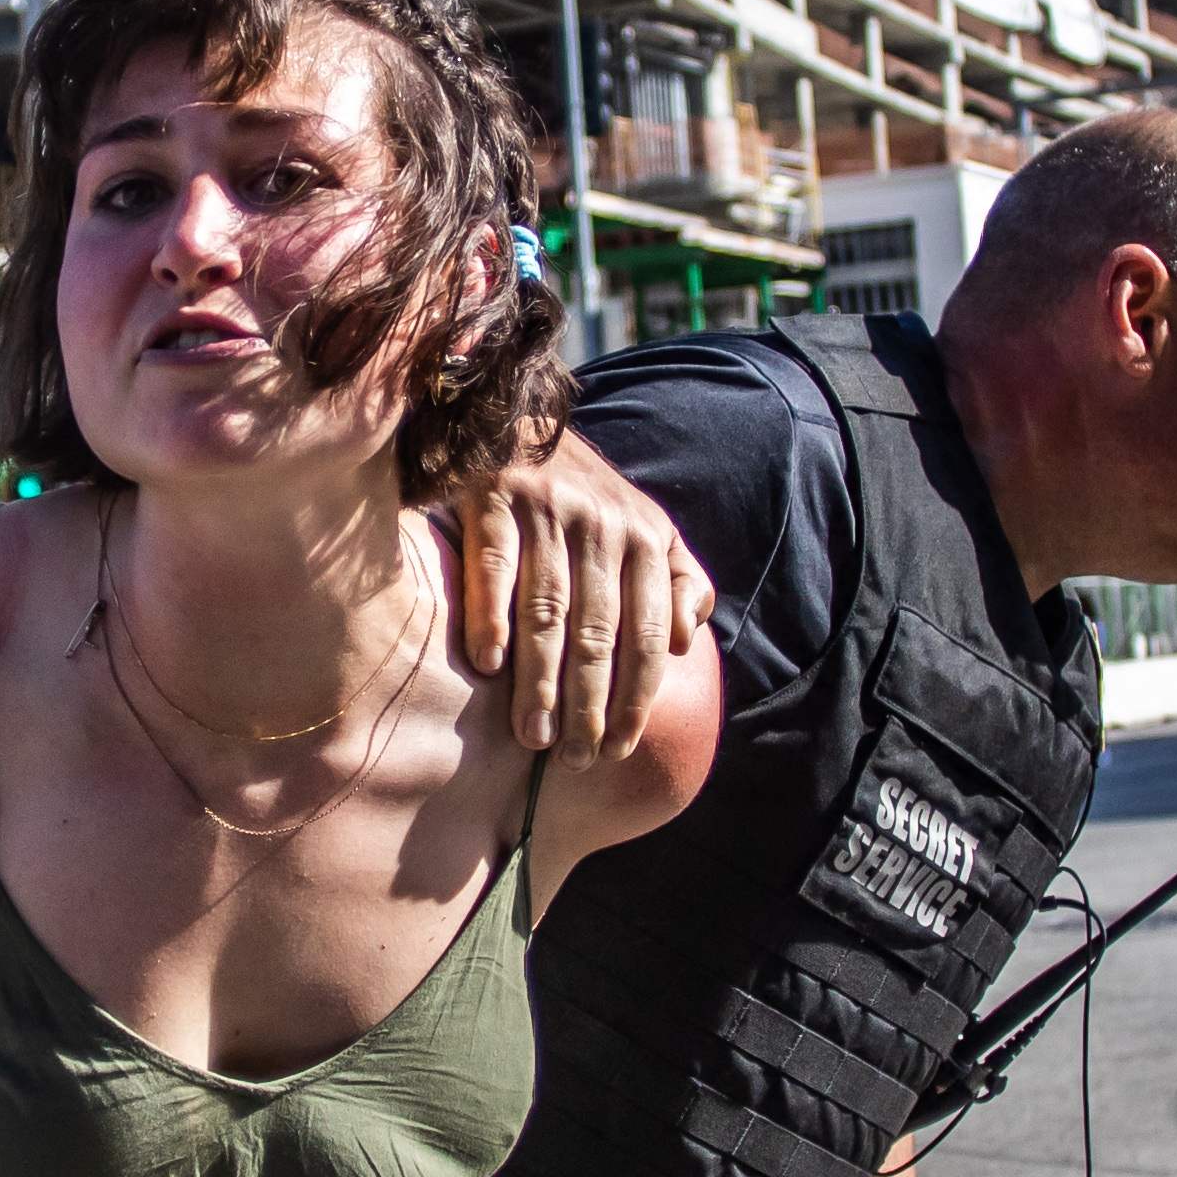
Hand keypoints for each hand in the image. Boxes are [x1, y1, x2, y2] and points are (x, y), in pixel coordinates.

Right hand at [456, 426, 715, 769]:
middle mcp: (603, 525)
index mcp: (647, 539)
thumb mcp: (646, 527)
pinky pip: (494, 565)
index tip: (621, 749)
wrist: (519, 415)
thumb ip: (675, 579)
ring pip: (548, 609)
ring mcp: (548, 509)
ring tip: (532, 737)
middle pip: (597, 632)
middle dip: (589, 704)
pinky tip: (488, 665)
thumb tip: (689, 639)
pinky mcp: (494, 496)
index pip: (648, 633)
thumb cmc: (586, 495)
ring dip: (540, 680)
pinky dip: (491, 615)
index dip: (637, 696)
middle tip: (576, 760)